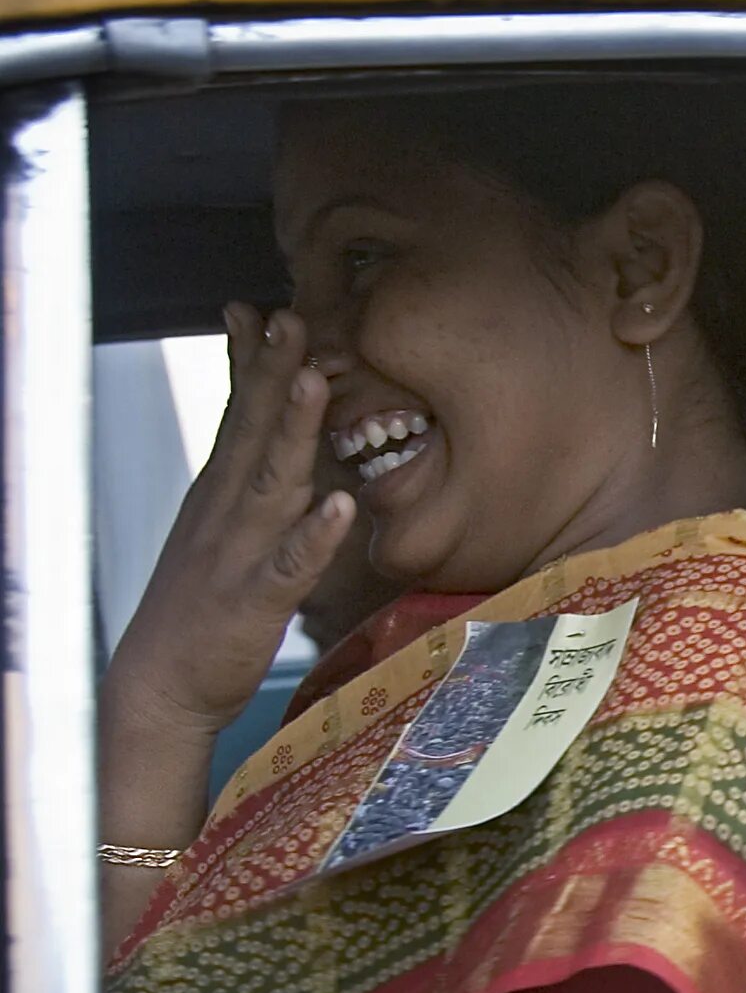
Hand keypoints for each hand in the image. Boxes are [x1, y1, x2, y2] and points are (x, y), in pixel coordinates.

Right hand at [105, 305, 354, 743]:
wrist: (160, 685)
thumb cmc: (200, 603)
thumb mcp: (217, 527)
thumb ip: (245, 479)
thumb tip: (269, 430)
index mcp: (220, 494)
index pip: (238, 416)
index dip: (251, 363)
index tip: (262, 307)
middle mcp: (226, 512)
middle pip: (253, 430)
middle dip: (272, 371)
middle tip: (290, 315)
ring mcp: (239, 553)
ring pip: (272, 482)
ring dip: (294, 430)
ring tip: (316, 380)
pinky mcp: (255, 601)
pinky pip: (290, 564)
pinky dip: (313, 536)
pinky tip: (339, 508)